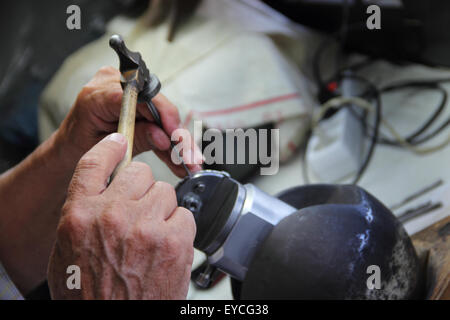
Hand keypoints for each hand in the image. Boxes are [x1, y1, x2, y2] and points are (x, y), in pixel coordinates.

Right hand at [47, 133, 195, 298]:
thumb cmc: (90, 293)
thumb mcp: (68, 250)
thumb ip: (85, 213)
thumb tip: (105, 188)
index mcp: (80, 215)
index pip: (95, 163)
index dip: (110, 148)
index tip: (120, 142)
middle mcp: (112, 215)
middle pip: (139, 173)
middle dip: (141, 189)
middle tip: (140, 212)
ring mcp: (145, 227)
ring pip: (166, 192)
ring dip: (162, 209)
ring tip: (152, 236)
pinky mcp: (174, 241)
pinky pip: (185, 214)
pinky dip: (180, 228)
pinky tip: (167, 248)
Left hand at [57, 66, 201, 176]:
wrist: (68, 147)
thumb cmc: (77, 146)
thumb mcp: (103, 148)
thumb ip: (135, 139)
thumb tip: (164, 138)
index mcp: (99, 93)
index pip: (140, 97)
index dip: (163, 115)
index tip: (177, 136)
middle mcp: (116, 85)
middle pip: (157, 107)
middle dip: (177, 135)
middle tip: (190, 157)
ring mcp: (129, 94)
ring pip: (163, 117)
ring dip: (178, 142)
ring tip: (190, 163)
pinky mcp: (138, 105)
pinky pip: (159, 122)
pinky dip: (170, 143)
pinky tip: (182, 160)